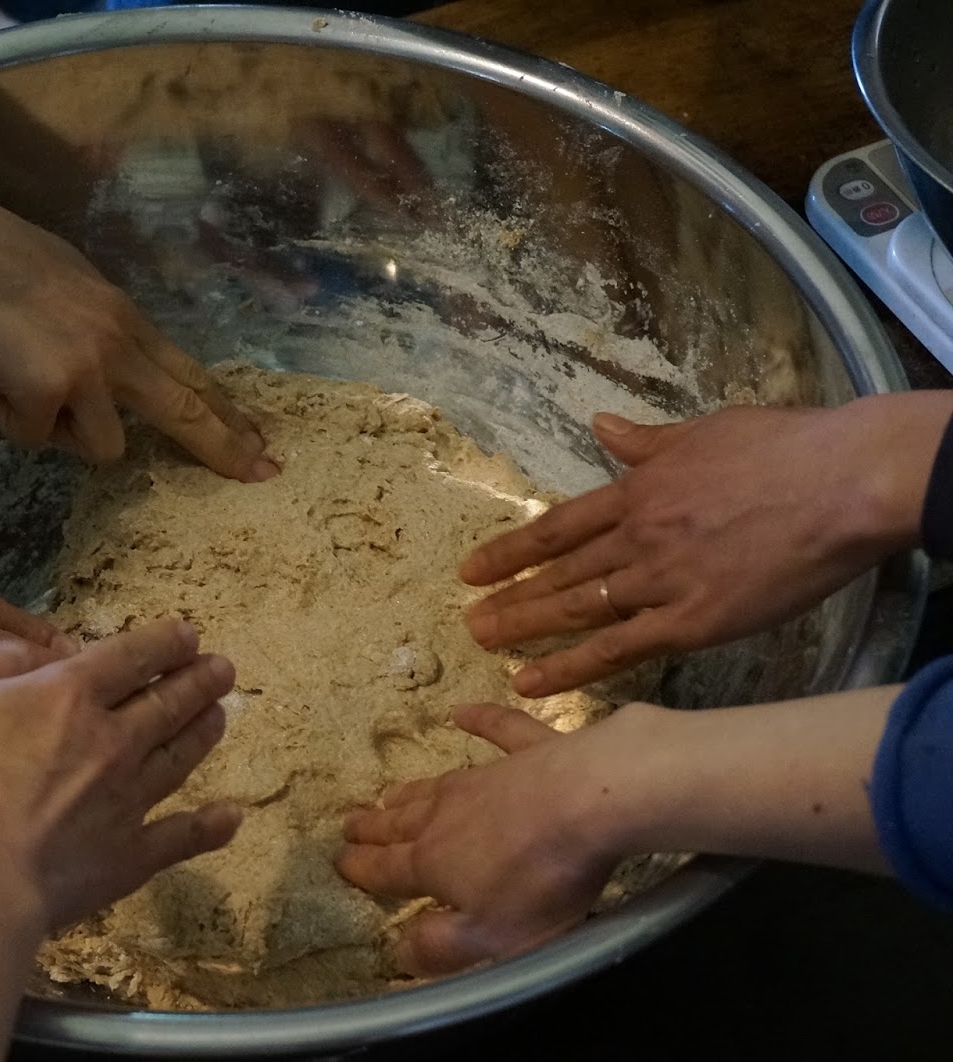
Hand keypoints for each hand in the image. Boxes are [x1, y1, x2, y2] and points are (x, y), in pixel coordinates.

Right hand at [0, 188, 277, 482]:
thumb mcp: (70, 286)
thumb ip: (94, 331)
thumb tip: (92, 374)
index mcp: (125, 318)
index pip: (190, 373)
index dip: (227, 411)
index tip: (259, 439)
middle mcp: (119, 344)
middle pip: (187, 410)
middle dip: (226, 448)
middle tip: (264, 473)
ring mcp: (88, 369)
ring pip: (102, 448)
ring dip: (60, 434)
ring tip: (15, 386)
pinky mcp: (48, 391)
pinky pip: (34, 439)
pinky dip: (5, 417)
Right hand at [0, 618, 242, 929]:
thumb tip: (38, 650)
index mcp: (69, 695)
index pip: (128, 656)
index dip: (162, 641)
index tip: (187, 635)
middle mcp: (112, 741)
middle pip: (167, 703)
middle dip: (198, 681)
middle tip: (222, 670)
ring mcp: (128, 800)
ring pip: (179, 758)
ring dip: (203, 732)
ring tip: (221, 716)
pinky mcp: (129, 857)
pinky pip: (180, 838)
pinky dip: (209, 828)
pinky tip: (230, 818)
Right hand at [337, 703, 614, 976]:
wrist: (591, 800)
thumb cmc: (539, 878)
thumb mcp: (490, 936)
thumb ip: (441, 946)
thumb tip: (398, 953)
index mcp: (435, 863)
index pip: (388, 869)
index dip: (362, 869)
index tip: (339, 862)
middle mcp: (449, 816)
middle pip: (403, 824)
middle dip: (374, 828)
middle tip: (349, 824)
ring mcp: (488, 779)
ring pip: (436, 786)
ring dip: (409, 793)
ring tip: (387, 794)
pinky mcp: (530, 751)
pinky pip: (498, 730)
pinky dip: (480, 721)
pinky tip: (462, 713)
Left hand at [459, 396, 951, 696]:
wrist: (842, 483)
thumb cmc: (785, 450)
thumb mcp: (703, 431)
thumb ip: (645, 441)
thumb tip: (600, 425)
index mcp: (637, 491)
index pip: (557, 527)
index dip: (511, 550)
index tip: (472, 569)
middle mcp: (636, 538)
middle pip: (558, 573)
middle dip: (508, 596)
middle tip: (466, 619)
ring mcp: (660, 582)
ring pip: (576, 610)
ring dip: (525, 628)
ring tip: (483, 643)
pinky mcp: (692, 623)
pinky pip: (618, 650)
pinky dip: (571, 668)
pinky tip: (534, 682)